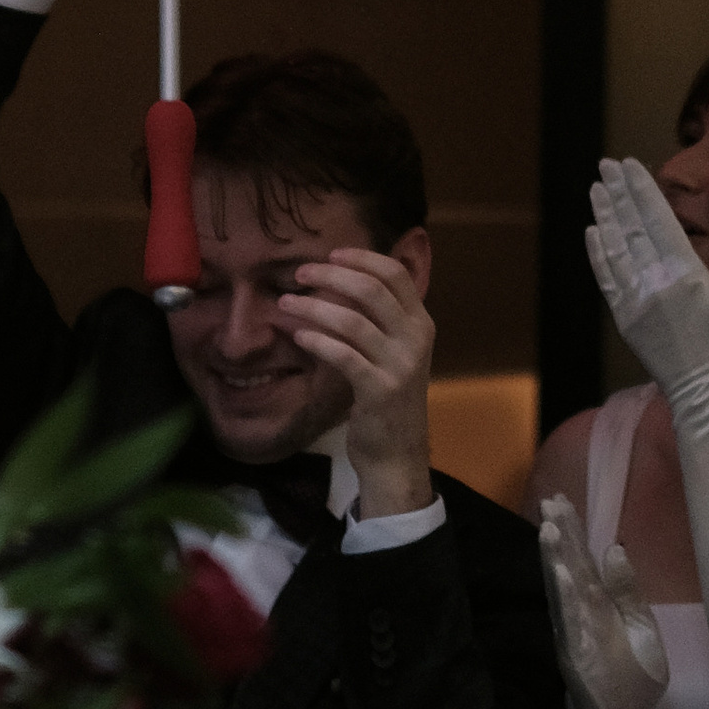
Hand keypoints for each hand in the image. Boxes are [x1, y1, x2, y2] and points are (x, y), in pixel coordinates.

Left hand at [276, 246, 434, 519]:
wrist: (397, 454)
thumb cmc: (388, 398)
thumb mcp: (395, 352)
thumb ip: (379, 320)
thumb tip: (339, 280)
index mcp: (421, 323)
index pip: (395, 274)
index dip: (362, 258)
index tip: (331, 254)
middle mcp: (416, 338)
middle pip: (371, 289)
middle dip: (331, 275)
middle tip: (300, 274)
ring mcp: (400, 364)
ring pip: (352, 320)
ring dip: (313, 307)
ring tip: (286, 303)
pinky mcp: (379, 389)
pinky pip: (342, 355)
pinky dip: (316, 340)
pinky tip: (298, 336)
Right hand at [537, 495, 669, 708]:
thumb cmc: (636, 678)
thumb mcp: (643, 628)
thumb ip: (628, 592)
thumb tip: (614, 547)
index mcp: (600, 605)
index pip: (582, 560)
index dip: (572, 530)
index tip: (560, 498)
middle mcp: (583, 614)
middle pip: (568, 568)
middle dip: (559, 536)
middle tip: (548, 501)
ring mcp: (577, 635)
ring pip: (562, 592)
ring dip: (554, 561)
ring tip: (548, 530)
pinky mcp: (577, 658)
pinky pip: (569, 625)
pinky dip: (564, 599)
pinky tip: (561, 575)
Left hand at [586, 157, 708, 444]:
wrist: (705, 395)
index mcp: (689, 276)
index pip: (660, 220)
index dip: (643, 190)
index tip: (631, 165)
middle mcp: (658, 285)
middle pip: (633, 227)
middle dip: (620, 192)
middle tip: (608, 164)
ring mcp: (637, 302)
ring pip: (615, 249)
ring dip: (605, 215)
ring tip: (597, 188)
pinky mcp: (624, 319)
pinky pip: (607, 279)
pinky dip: (598, 253)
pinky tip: (593, 231)